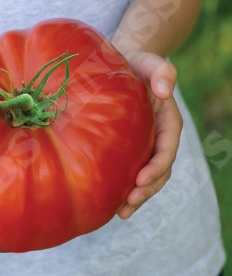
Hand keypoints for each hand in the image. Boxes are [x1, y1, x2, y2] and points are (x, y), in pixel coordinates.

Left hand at [117, 52, 182, 218]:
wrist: (122, 67)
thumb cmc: (135, 64)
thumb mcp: (149, 62)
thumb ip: (162, 71)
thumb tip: (166, 91)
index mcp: (167, 122)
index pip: (167, 149)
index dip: (157, 166)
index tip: (140, 179)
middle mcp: (157, 137)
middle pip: (159, 170)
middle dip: (146, 190)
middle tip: (128, 205)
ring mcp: (144, 145)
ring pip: (146, 177)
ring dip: (136, 196)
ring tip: (121, 212)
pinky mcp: (128, 149)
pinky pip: (129, 172)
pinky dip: (123, 188)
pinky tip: (110, 201)